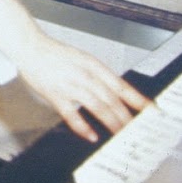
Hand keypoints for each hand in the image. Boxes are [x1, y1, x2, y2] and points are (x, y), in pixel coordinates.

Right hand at [15, 33, 149, 142]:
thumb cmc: (54, 53)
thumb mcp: (82, 59)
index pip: (121, 85)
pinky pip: (72, 114)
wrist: (30, 47)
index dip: (138, 99)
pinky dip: (83, 127)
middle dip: (127, 116)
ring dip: (111, 122)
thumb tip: (116, 93)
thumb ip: (98, 75)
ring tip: (120, 134)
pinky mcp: (55, 95)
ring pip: (97, 107)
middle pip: (112, 99)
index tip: (151, 110)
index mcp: (93, 65)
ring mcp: (70, 85)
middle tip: (137, 129)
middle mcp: (84, 75)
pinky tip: (92, 135)